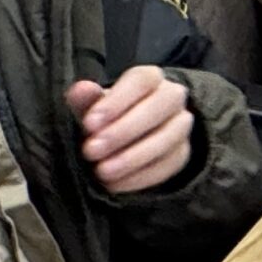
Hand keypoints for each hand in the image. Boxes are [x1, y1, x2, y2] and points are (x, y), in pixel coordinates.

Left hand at [64, 66, 194, 192]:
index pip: (142, 80)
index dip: (117, 101)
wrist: (127, 139)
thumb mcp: (92, 107)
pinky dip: (139, 177)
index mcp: (149, 78)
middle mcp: (172, 96)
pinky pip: (168, 165)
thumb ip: (85, 99)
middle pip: (160, 106)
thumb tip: (80, 89)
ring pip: (167, 138)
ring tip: (102, 171)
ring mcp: (181, 125)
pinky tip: (115, 183)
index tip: (89, 123)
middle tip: (90, 150)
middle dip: (123, 131)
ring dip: (132, 157)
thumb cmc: (107, 117)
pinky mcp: (182, 153)